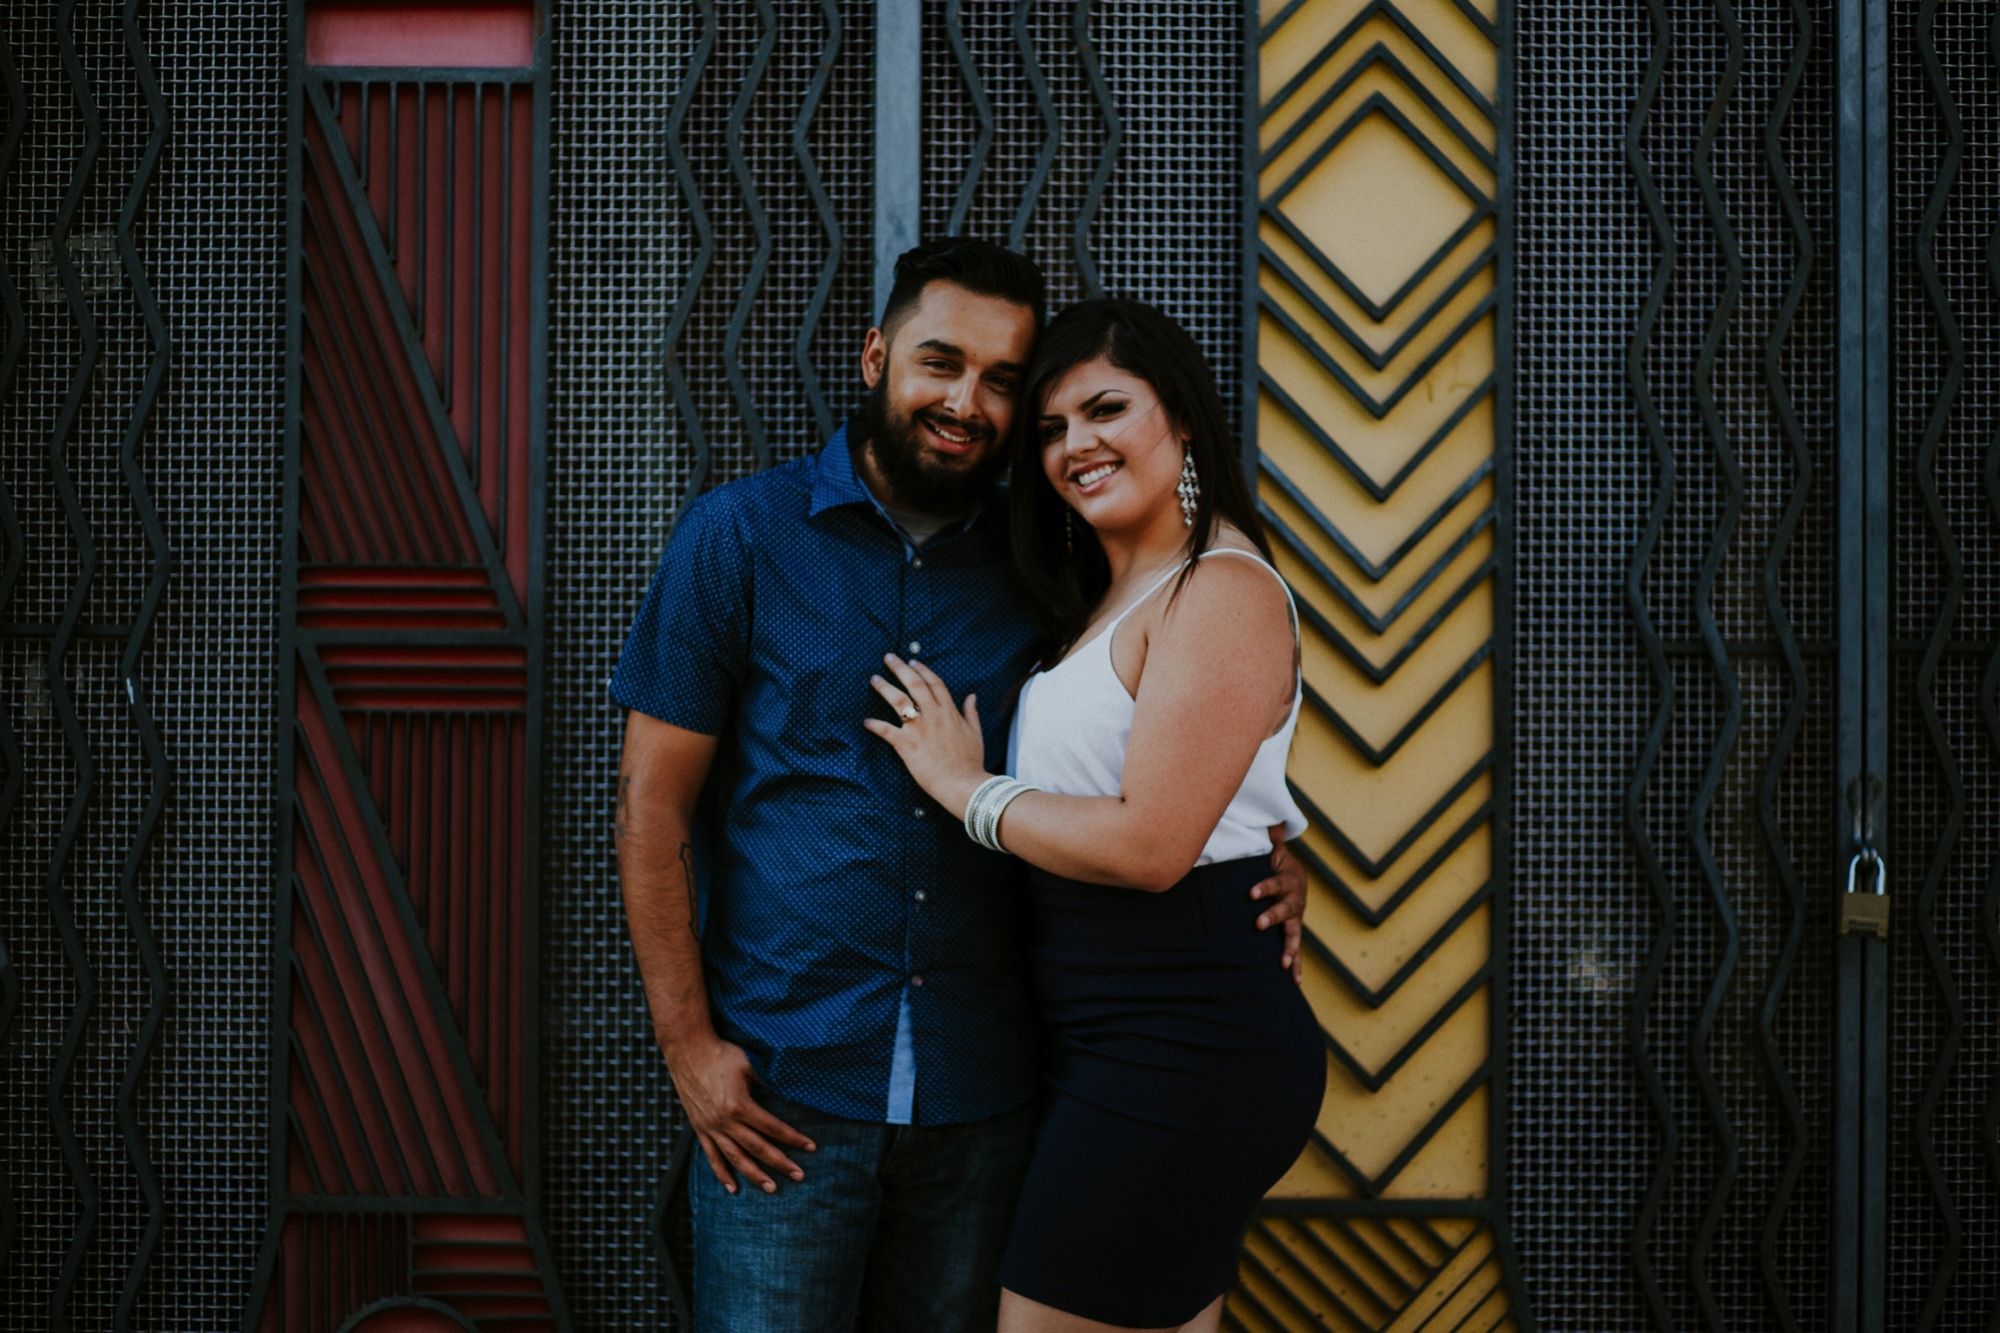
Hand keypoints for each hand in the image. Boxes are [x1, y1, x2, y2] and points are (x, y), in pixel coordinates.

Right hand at [664, 1033, 815, 1194]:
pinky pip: (712, 1156)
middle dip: (780, 1163)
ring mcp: (711, 1128)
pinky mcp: (700, 1129)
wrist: (688, 1051)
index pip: (772, 1127)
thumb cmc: (722, 1054)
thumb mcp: (749, 1064)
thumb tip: (791, 1089)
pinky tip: (733, 1188)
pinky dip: (722, 1173)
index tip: (811, 1147)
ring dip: (754, 1175)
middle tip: (799, 1176)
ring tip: (772, 1189)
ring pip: (736, 1158)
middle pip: (758, 1148)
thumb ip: (768, 1080)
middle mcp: (725, 1121)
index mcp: (739, 1105)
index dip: (793, 1138)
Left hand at [862, 654, 990, 815]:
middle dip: (900, 668)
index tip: (913, 661)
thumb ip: (971, 713)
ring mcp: (919, 729)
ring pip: (898, 701)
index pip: (935, 683)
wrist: (962, 784)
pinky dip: (874, 725)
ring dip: (885, 688)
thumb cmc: (971, 762)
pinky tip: (866, 721)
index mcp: (949, 712)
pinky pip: (886, 730)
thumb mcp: (976, 734)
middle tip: (888, 658)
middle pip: (914, 684)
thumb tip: (971, 696)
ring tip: (874, 679)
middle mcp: (933, 716)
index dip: (923, 670)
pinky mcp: (906, 745)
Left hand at [1251, 824, 1306, 982]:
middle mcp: (1295, 900)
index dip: (1265, 887)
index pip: (1275, 883)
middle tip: (1259, 923)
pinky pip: (1296, 949)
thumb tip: (1273, 820)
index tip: (1251, 893)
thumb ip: (1272, 840)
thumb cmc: (1278, 864)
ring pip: (1293, 932)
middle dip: (1273, 917)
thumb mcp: (1275, 852)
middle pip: (1285, 909)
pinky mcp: (1293, 930)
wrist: (1296, 879)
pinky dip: (1296, 964)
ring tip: (1282, 962)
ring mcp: (1296, 917)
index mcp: (1288, 880)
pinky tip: (1294, 981)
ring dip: (1288, 947)